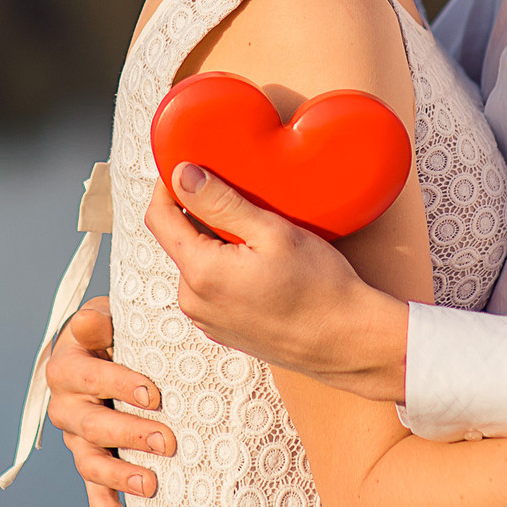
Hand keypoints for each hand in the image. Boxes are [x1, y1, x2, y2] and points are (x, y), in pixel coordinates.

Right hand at [42, 296, 170, 506]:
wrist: (108, 355)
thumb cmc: (115, 335)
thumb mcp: (108, 320)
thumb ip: (98, 323)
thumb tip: (89, 322)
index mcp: (67, 367)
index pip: (89, 377)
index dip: (119, 385)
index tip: (154, 395)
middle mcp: (66, 406)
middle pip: (89, 425)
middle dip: (128, 434)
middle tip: (167, 441)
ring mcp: (77, 440)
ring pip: (89, 463)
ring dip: (119, 476)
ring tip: (151, 485)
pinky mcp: (91, 464)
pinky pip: (94, 493)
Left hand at [147, 165, 410, 402]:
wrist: (347, 342)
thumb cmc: (320, 287)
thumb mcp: (272, 232)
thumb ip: (221, 202)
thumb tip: (182, 174)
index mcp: (201, 274)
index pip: (159, 218)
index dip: (167, 185)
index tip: (187, 164)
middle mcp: (194, 301)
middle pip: (177, 240)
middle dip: (197, 213)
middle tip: (236, 194)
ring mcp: (206, 319)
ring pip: (195, 263)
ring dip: (213, 241)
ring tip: (253, 231)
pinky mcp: (221, 329)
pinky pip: (209, 286)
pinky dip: (223, 266)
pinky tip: (257, 262)